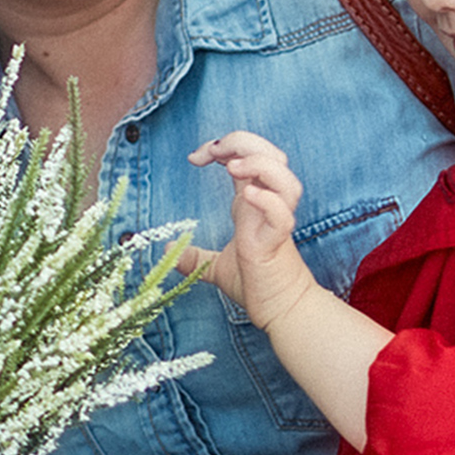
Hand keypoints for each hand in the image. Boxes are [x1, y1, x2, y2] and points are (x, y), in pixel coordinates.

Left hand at [188, 132, 322, 332]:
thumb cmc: (257, 284)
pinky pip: (282, 215)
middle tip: (213, 151)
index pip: (247, 157)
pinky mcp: (277, 243)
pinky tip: (249, 195)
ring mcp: (275, 223)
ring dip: (260, 165)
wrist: (280, 311)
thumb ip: (195, 256)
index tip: (195, 158)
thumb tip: (169, 251)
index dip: (223, 147)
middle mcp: (268, 206)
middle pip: (271, 156)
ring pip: (285, 180)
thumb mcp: (216, 266)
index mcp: (254, 203)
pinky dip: (269, 201)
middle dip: (243, 142)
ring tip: (232, 167)